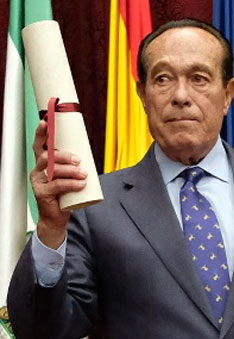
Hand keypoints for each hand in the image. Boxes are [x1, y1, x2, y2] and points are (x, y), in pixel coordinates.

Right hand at [30, 120, 86, 247]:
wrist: (58, 216)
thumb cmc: (65, 193)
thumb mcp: (70, 175)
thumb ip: (75, 164)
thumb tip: (89, 153)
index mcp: (44, 163)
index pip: (40, 144)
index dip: (42, 132)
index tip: (47, 121)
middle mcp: (38, 170)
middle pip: (47, 156)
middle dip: (63, 155)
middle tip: (78, 160)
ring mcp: (39, 181)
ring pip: (53, 170)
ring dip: (70, 170)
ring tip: (83, 174)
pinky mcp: (42, 192)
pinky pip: (57, 185)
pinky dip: (71, 183)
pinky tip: (80, 184)